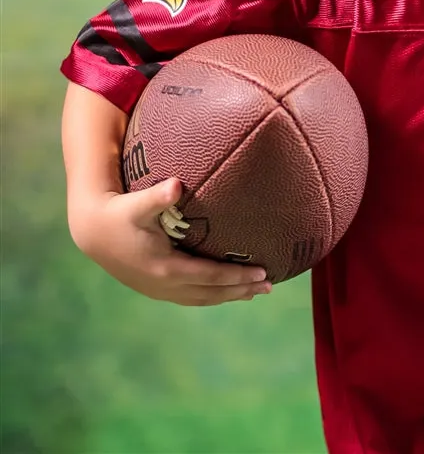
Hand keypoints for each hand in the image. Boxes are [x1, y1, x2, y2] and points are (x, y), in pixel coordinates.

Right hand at [70, 177, 271, 305]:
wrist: (94, 232)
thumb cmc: (120, 213)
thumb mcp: (137, 204)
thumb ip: (157, 197)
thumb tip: (176, 184)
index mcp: (165, 267)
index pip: (210, 276)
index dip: (237, 276)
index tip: (262, 272)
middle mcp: (164, 284)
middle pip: (211, 292)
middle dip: (241, 290)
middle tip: (270, 285)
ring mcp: (159, 290)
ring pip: (202, 298)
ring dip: (230, 296)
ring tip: (256, 292)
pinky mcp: (156, 288)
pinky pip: (191, 296)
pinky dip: (212, 295)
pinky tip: (227, 291)